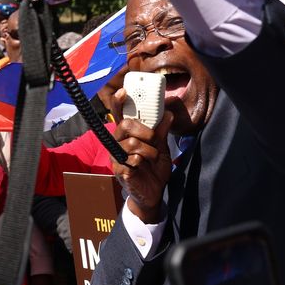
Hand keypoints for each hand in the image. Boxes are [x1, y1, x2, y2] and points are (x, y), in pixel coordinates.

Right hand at [109, 88, 173, 223]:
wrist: (152, 194)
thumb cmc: (153, 169)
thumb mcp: (162, 148)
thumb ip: (161, 132)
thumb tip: (168, 114)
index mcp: (127, 135)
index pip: (120, 115)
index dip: (119, 102)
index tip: (123, 90)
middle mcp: (118, 143)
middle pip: (124, 126)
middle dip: (143, 130)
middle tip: (153, 138)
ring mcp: (116, 157)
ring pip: (132, 144)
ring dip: (149, 150)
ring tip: (152, 158)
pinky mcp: (119, 171)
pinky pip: (133, 160)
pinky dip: (144, 162)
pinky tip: (144, 168)